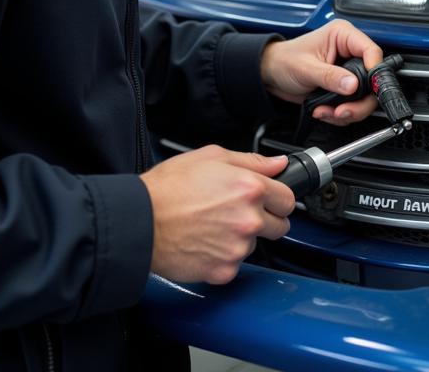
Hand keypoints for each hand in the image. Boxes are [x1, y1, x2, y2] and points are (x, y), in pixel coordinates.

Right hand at [140, 145, 293, 284]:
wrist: (140, 221)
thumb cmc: (169, 188)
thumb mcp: (211, 157)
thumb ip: (251, 160)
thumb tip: (277, 165)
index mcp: (250, 188)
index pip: (288, 198)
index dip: (278, 197)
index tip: (269, 199)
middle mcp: (249, 219)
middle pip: (280, 226)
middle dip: (266, 219)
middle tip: (239, 212)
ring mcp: (238, 248)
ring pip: (255, 244)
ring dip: (242, 237)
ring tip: (214, 224)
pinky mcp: (224, 270)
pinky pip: (235, 263)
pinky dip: (224, 256)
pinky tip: (206, 241)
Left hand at [260, 19, 382, 125]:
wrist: (272, 74)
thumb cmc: (284, 60)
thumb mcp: (306, 68)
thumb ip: (330, 76)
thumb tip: (352, 85)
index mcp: (342, 36)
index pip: (371, 51)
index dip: (374, 72)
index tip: (366, 90)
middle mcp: (349, 52)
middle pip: (372, 79)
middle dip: (359, 101)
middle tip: (343, 111)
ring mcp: (348, 71)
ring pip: (365, 96)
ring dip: (348, 110)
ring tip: (328, 112)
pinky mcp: (344, 87)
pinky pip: (353, 105)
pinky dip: (340, 114)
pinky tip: (324, 111)